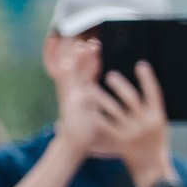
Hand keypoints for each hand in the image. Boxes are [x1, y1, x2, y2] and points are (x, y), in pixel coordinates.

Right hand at [49, 36, 108, 159]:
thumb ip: (107, 105)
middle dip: (85, 54)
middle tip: (93, 42)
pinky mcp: (67, 101)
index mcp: (84, 93)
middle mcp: (75, 91)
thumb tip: (122, 102)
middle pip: (79, 67)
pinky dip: (64, 73)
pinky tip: (66, 64)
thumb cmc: (90, 132)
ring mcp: (69, 94)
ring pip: (72, 71)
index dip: (92, 60)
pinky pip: (64, 85)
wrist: (74, 144)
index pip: (88, 72)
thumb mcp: (101, 114)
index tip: (97, 48)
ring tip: (82, 46)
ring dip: (77, 59)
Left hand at [95, 60, 174, 186]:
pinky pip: (105, 125)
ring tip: (91, 88)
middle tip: (109, 75)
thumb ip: (150, 109)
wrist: (151, 168)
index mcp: (158, 117)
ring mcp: (132, 132)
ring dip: (102, 98)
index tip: (141, 65)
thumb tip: (145, 87)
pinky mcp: (120, 141)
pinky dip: (96, 115)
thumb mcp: (159, 126)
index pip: (154, 93)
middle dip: (120, 86)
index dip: (147, 79)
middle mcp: (146, 123)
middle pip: (132, 99)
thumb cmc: (155, 144)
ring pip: (114, 110)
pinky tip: (88, 108)